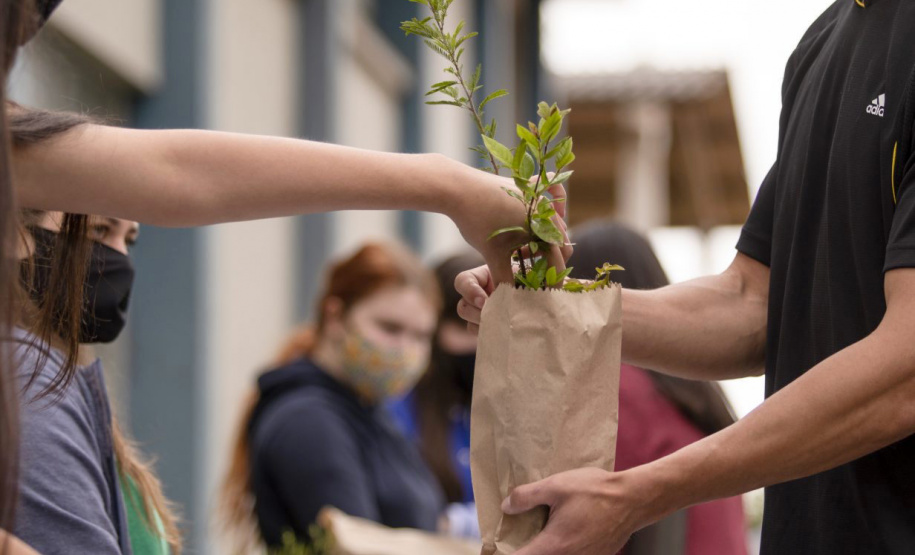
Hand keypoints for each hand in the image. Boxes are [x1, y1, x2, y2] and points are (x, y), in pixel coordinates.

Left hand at [448, 164, 569, 284]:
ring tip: (523, 253)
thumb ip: (507, 280)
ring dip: (546, 241)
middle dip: (550, 262)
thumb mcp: (493, 256)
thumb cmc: (477, 223)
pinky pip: (552, 194)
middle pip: (560, 245)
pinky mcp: (530, 185)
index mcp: (543, 231)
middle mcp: (548, 212)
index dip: (553, 280)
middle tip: (531, 274)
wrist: (459, 188)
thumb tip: (514, 301)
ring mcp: (540, 196)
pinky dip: (555, 205)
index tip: (545, 292)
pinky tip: (550, 214)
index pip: (559, 262)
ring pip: (555, 225)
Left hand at [502, 468, 655, 554]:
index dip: (505, 554)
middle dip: (524, 549)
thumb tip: (506, 506)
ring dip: (542, 549)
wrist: (634, 499)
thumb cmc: (596, 491)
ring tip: (536, 533)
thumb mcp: (556, 485)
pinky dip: (559, 549)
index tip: (495, 549)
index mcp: (553, 546)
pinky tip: (558, 533)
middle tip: (515, 538)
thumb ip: (527, 496)